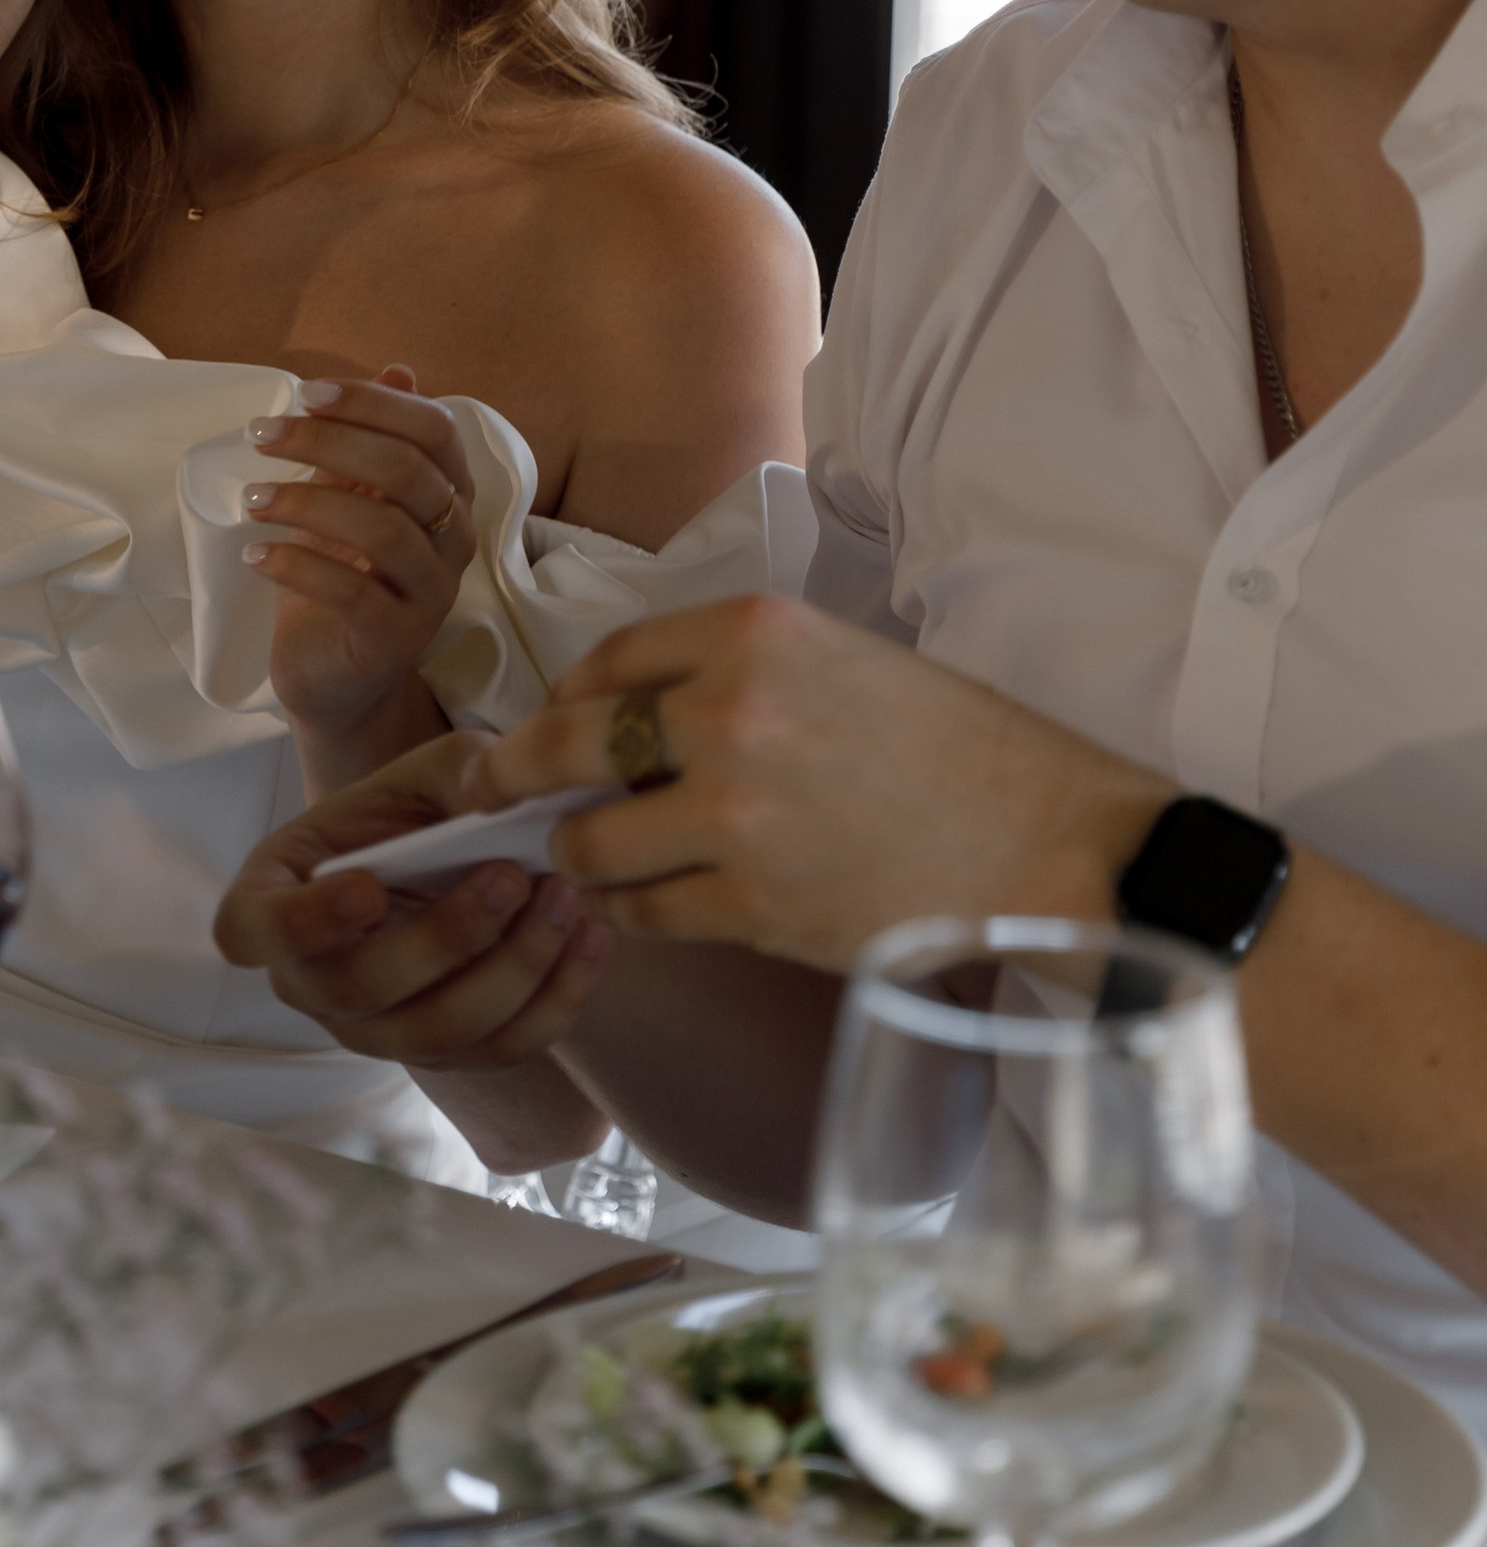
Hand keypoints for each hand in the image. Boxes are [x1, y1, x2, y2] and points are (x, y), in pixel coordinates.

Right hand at [214, 734, 612, 1068]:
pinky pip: (498, 1052)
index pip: (249, 932)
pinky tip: (591, 939)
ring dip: (511, 968)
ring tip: (566, 900)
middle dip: (445, 936)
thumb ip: (453, 769)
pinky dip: (554, 1001)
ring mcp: (375, 1029)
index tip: (368, 888)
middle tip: (511, 875)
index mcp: (275, 897)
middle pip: (360, 988)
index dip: (300, 923)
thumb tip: (486, 791)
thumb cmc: (416, 810)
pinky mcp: (445, 1055)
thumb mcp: (426, 770)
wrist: (456, 859)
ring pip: (435, 1031)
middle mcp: (311, 979)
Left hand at [243, 369, 476, 771]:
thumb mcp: (348, 498)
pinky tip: (256, 554)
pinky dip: (297, 565)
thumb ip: (369, 441)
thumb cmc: (340, 576)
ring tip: (250, 499)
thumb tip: (398, 368)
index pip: (435, 430)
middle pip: (406, 471)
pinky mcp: (396, 640)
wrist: (334, 679)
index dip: (373, 403)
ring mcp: (431, 594)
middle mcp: (455, 541)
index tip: (305, 394)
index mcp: (450, 495)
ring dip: (306, 502)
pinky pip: (353, 593)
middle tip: (260, 435)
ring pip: (383, 529)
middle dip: (326, 442)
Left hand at [463, 597, 1170, 974]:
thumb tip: (634, 718)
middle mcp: (729, 708)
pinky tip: (637, 909)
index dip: (563, 696)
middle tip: (488, 791)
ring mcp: (734, 811)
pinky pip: (644, 913)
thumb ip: (740, 674)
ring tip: (584, 860)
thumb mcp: (848, 662)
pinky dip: (627, 914)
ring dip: (576, 855)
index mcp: (756, 632)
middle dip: (514, 771)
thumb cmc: (968, 754)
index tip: (546, 722)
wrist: (1059, 847)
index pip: (609, 659)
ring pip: (591, 842)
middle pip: (567, 742)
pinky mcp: (752, 904)